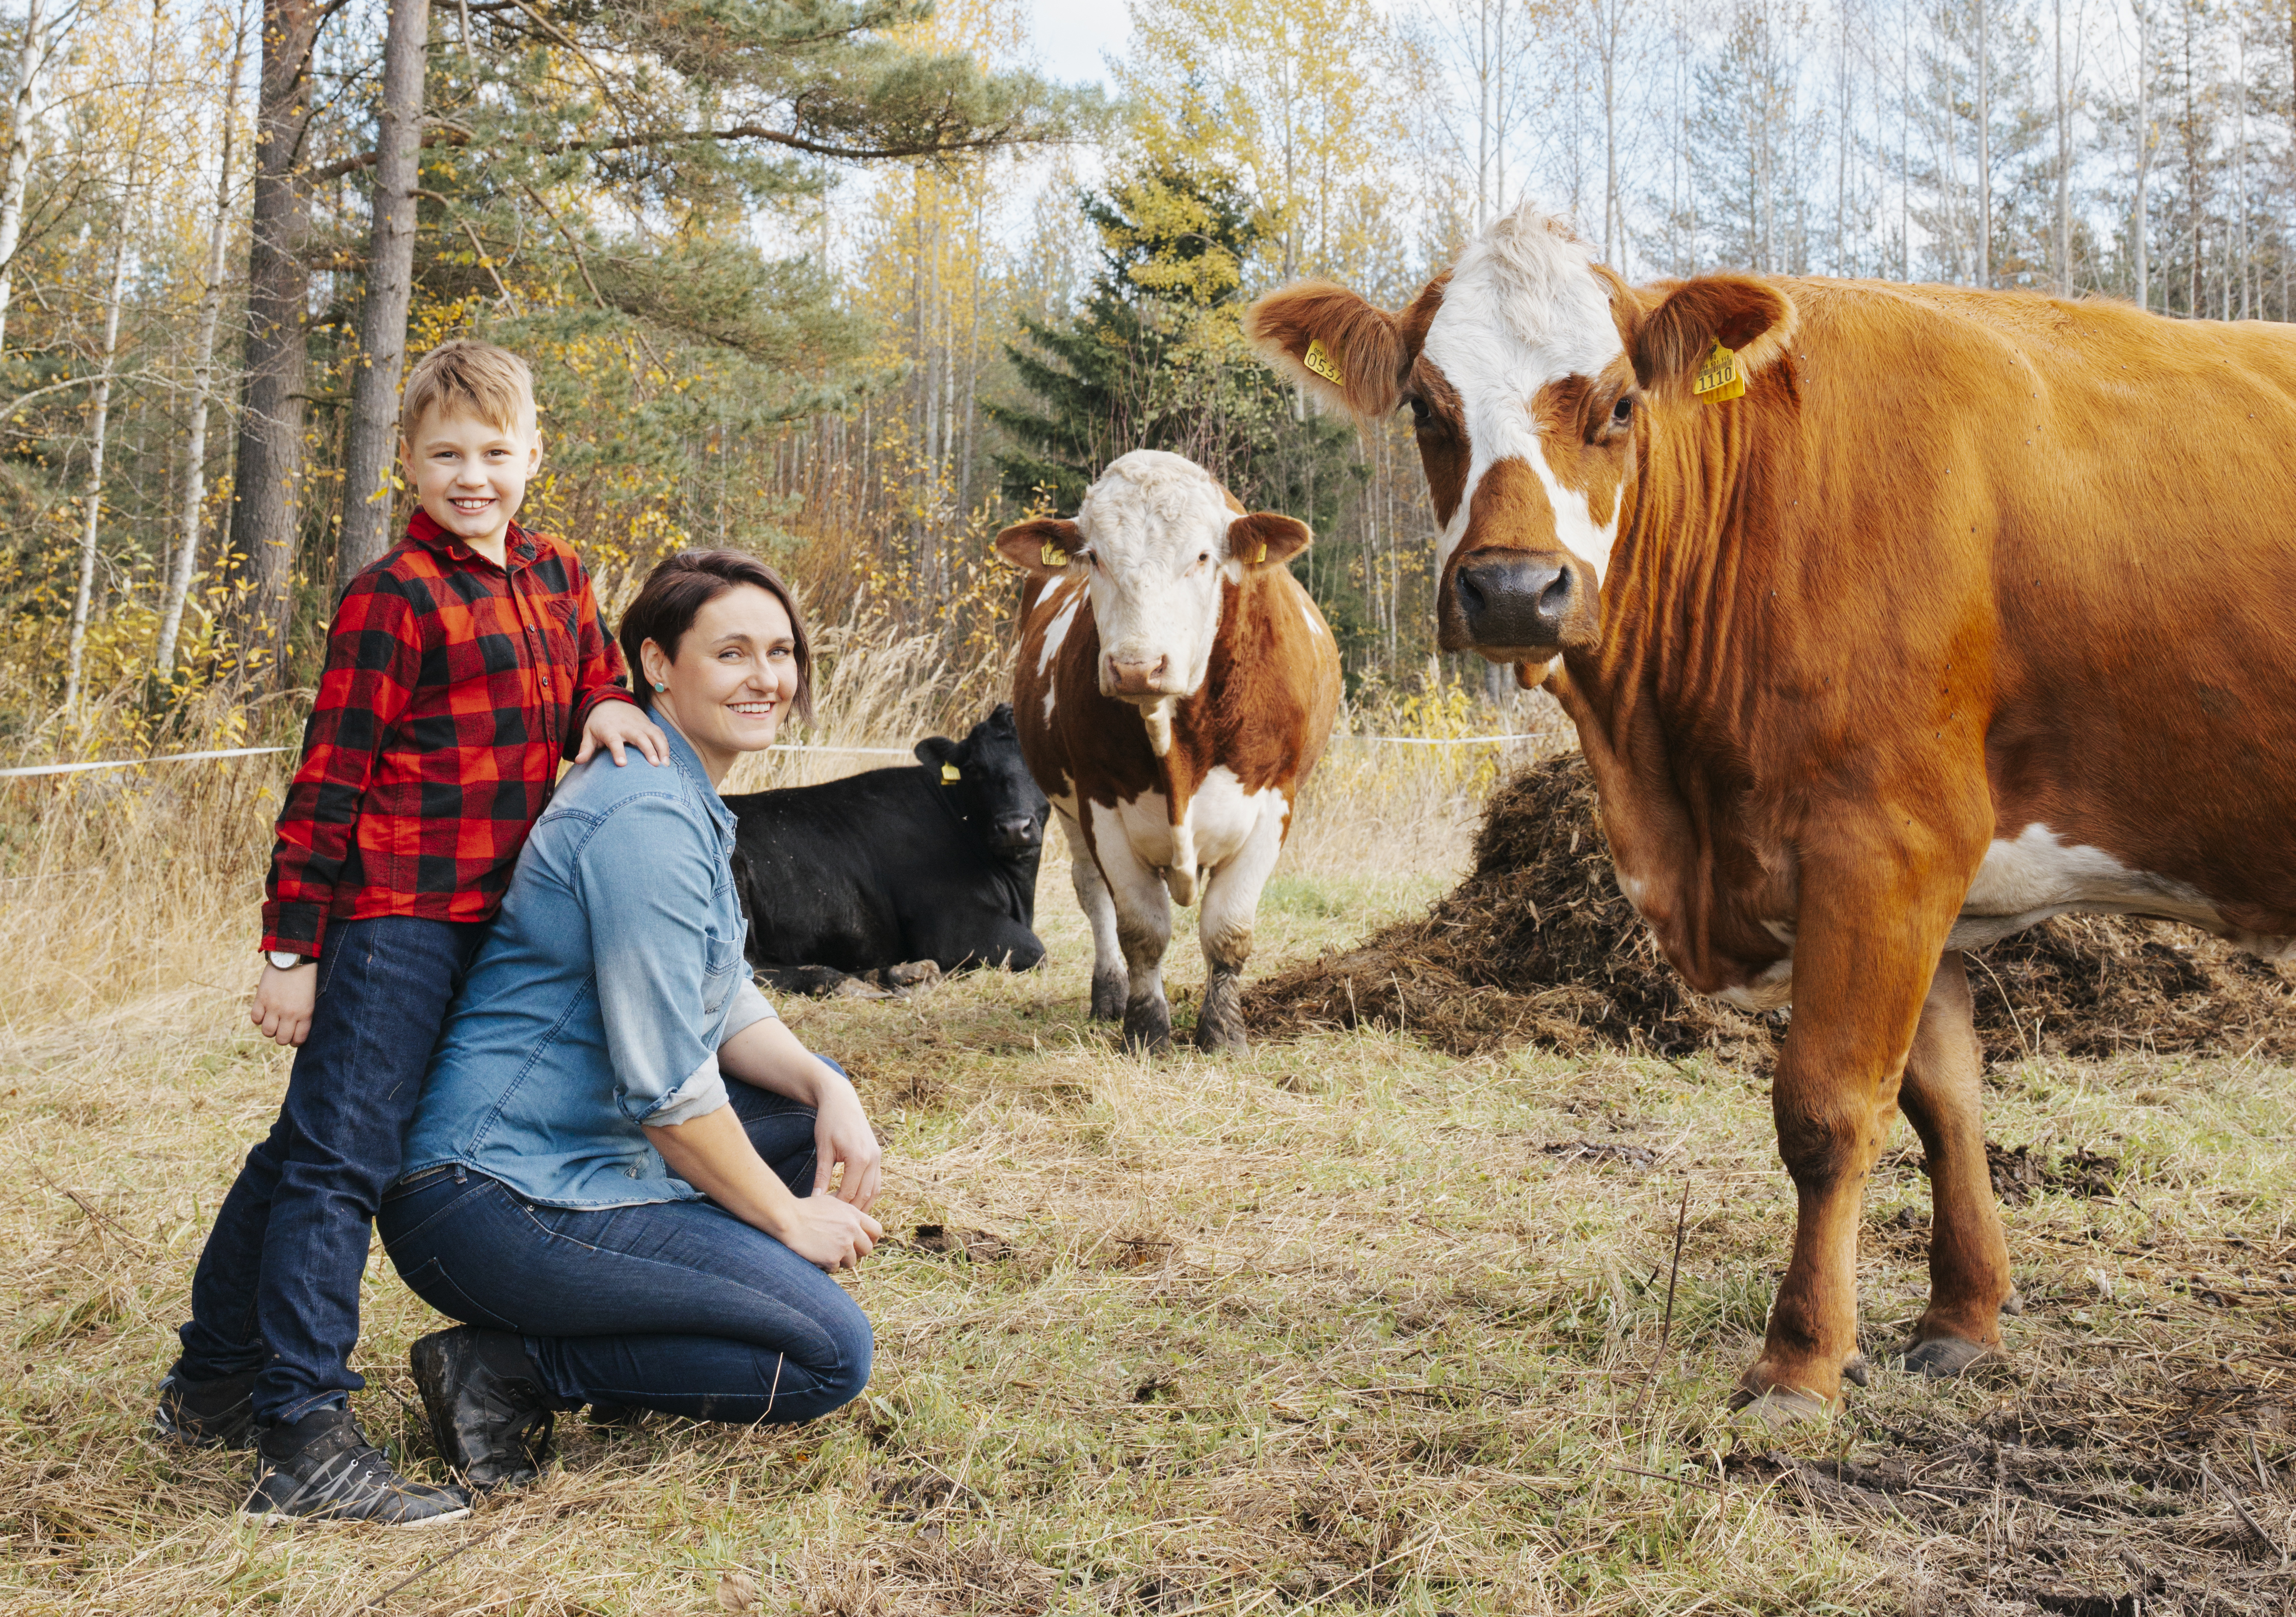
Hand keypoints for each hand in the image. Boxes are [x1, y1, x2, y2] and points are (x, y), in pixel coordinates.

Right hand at [250, 961, 316, 1046]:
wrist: (293, 958)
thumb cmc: (305, 978)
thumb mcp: (311, 999)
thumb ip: (303, 1015)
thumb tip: (295, 1031)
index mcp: (305, 1013)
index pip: (298, 1039)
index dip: (295, 1041)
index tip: (293, 1037)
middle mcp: (289, 1013)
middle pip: (281, 1039)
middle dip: (281, 1037)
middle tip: (282, 1030)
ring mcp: (274, 1006)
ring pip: (267, 1032)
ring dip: (269, 1029)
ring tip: (272, 1021)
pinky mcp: (261, 998)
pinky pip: (255, 1019)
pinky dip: (258, 1019)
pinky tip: (263, 1012)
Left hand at [575, 699, 668, 766]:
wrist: (610, 702)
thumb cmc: (598, 724)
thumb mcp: (589, 733)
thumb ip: (585, 748)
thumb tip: (578, 761)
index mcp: (609, 729)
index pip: (614, 740)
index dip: (618, 751)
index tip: (622, 764)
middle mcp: (626, 726)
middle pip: (639, 737)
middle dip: (648, 750)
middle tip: (654, 765)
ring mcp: (639, 724)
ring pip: (654, 735)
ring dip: (661, 749)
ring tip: (665, 765)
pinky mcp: (648, 724)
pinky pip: (660, 734)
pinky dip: (665, 745)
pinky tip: (667, 760)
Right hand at [774, 1194, 882, 1271]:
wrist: (788, 1219)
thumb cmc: (805, 1209)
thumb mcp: (831, 1203)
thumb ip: (846, 1213)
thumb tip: (855, 1221)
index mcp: (854, 1215)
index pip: (876, 1230)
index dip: (871, 1238)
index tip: (862, 1243)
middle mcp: (853, 1229)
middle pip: (867, 1249)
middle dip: (857, 1253)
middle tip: (843, 1252)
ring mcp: (844, 1244)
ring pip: (852, 1262)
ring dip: (840, 1261)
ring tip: (825, 1252)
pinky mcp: (833, 1258)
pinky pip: (835, 1268)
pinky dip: (826, 1266)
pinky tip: (816, 1256)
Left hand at [811, 1063, 882, 1209]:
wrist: (842, 1100)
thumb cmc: (828, 1122)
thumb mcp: (823, 1149)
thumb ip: (821, 1176)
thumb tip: (815, 1199)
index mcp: (859, 1158)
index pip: (850, 1192)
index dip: (838, 1207)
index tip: (826, 1217)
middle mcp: (873, 1159)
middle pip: (865, 1195)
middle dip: (852, 1211)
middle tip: (838, 1223)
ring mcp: (878, 1157)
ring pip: (875, 1190)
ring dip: (864, 1205)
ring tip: (848, 1217)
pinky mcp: (878, 1155)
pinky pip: (876, 1181)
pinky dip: (868, 1194)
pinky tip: (856, 1201)